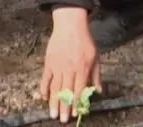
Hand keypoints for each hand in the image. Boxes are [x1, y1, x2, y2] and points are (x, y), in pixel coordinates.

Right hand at [39, 7, 102, 122]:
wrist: (70, 25)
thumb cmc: (85, 41)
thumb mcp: (95, 57)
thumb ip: (96, 75)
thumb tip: (98, 91)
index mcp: (82, 69)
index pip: (79, 90)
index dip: (76, 104)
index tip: (74, 114)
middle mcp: (70, 69)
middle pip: (66, 92)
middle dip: (64, 107)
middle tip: (62, 120)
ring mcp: (58, 66)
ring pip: (55, 87)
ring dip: (54, 102)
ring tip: (53, 114)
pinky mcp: (49, 62)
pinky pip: (45, 78)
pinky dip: (44, 88)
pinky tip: (44, 97)